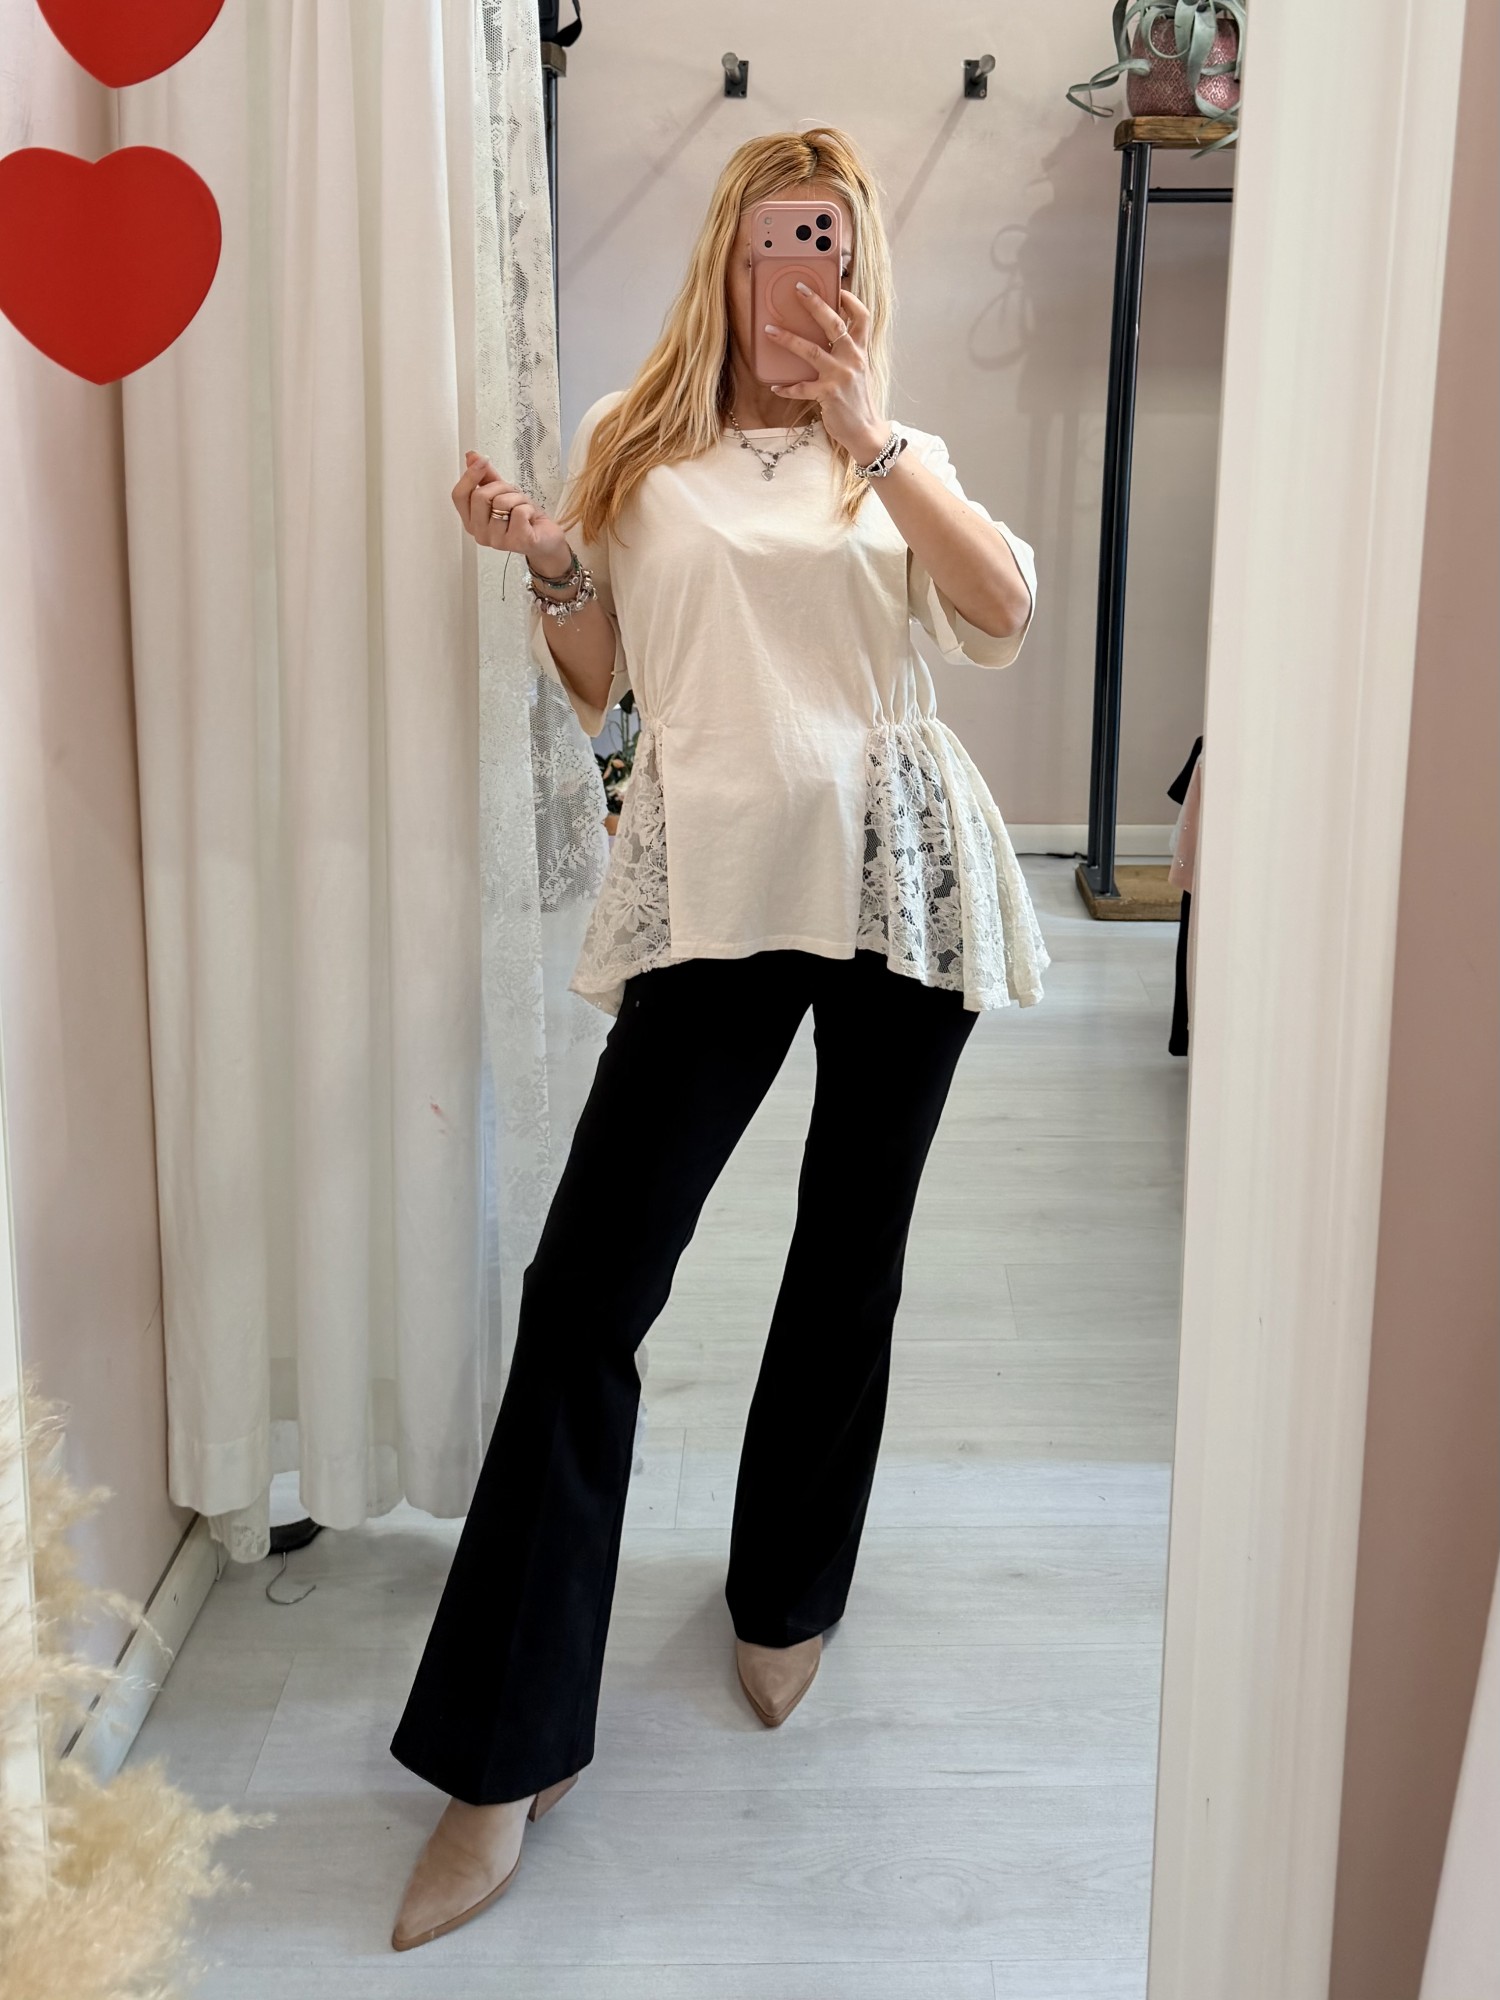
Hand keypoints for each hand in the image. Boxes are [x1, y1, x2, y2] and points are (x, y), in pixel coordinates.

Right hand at [452, 450, 571, 572]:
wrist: (547, 538)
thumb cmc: (523, 518)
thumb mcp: (503, 492)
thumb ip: (485, 476)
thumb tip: (471, 456)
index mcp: (471, 521)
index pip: (459, 496)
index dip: (469, 476)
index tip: (482, 461)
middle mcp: (480, 533)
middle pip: (480, 496)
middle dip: (501, 487)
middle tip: (513, 496)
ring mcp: (497, 541)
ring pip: (502, 503)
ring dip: (518, 499)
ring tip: (523, 509)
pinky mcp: (517, 542)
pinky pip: (519, 512)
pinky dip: (528, 508)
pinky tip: (530, 518)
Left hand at [763, 284, 888, 463]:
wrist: (865, 431)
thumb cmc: (857, 400)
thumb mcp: (858, 372)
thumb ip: (846, 353)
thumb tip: (824, 339)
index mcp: (860, 351)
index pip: (862, 318)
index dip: (850, 301)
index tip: (837, 288)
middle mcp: (852, 359)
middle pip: (834, 324)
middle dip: (815, 304)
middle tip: (798, 289)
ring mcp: (840, 376)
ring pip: (811, 350)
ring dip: (788, 339)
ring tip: (769, 330)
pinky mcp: (829, 394)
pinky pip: (801, 388)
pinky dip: (787, 388)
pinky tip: (776, 387)